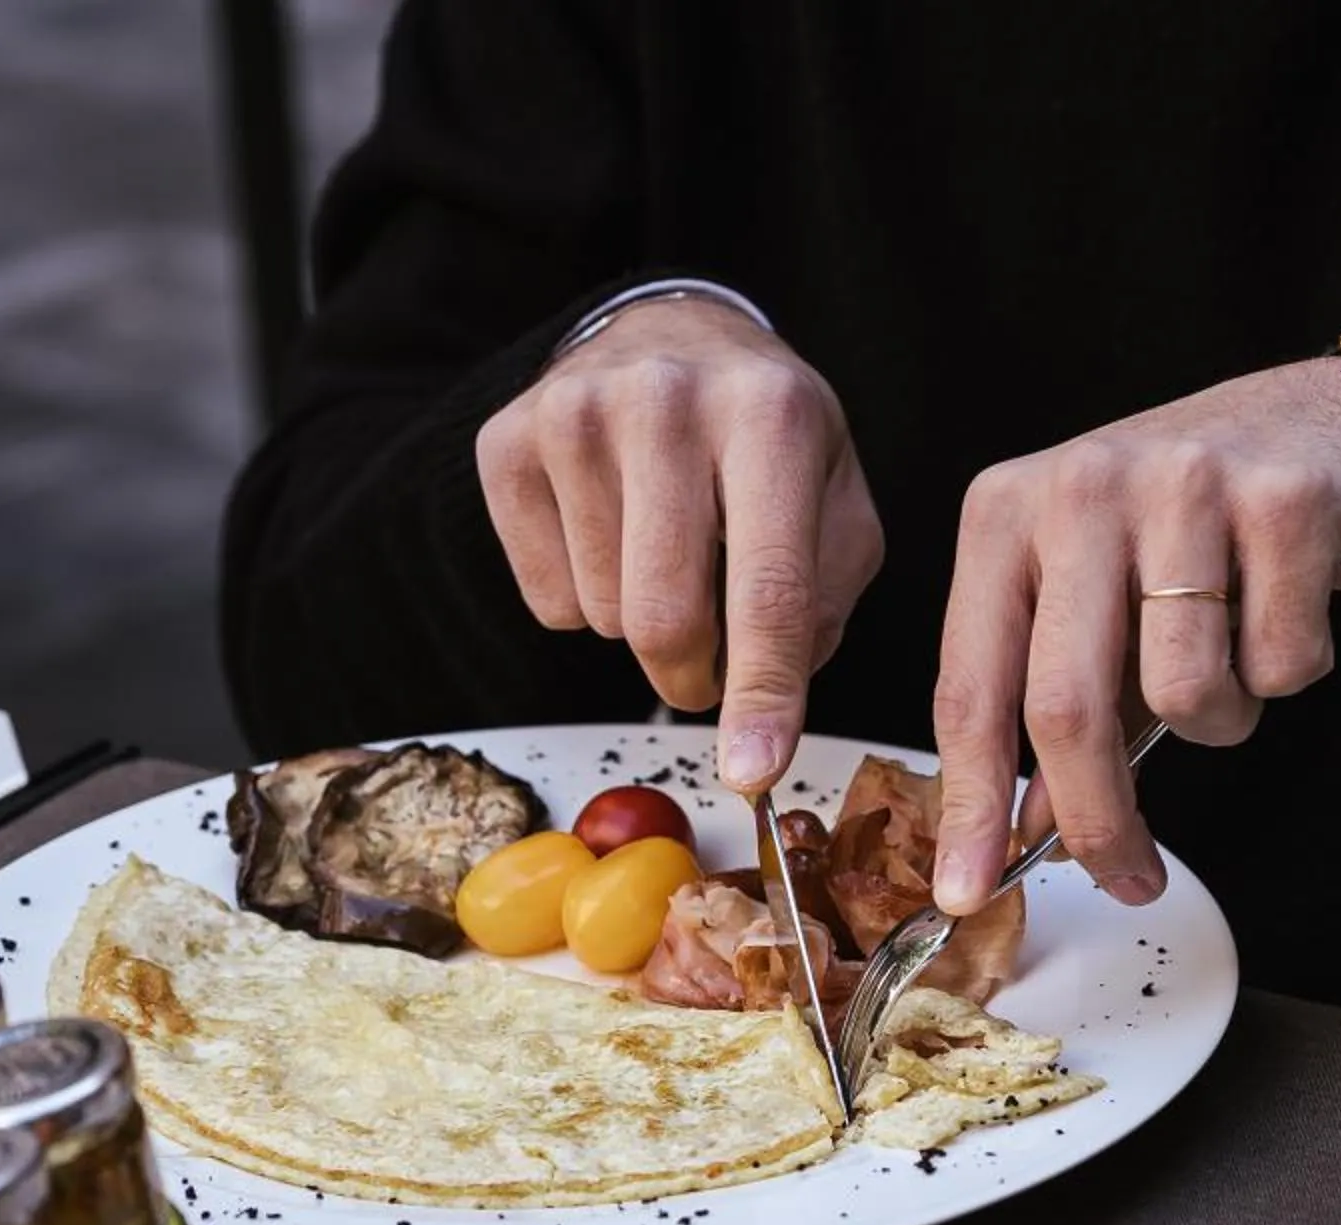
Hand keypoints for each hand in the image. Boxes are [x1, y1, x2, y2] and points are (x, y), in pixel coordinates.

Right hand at [475, 300, 884, 790]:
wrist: (669, 335)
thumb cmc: (763, 435)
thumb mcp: (834, 499)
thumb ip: (824, 602)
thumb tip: (764, 711)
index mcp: (771, 416)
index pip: (767, 588)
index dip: (762, 694)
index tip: (752, 773)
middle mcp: (667, 402)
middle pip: (665, 619)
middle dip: (695, 678)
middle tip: (712, 665)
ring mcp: (573, 414)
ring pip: (605, 618)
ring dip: (643, 626)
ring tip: (666, 555)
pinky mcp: (506, 442)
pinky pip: (546, 601)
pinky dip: (585, 600)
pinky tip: (611, 534)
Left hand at [929, 358, 1340, 909]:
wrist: (1327, 418)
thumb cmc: (1195, 525)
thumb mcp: (1097, 598)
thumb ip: (1059, 704)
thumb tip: (1024, 832)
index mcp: (1006, 513)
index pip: (971, 686)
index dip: (971, 804)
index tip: (966, 889)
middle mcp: (1082, 487)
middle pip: (1066, 706)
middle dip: (1099, 820)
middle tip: (1128, 877)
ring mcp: (1184, 485)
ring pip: (1185, 693)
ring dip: (1221, 720)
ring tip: (1235, 659)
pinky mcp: (1286, 501)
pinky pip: (1280, 663)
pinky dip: (1291, 669)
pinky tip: (1289, 607)